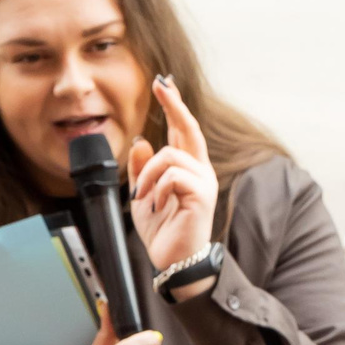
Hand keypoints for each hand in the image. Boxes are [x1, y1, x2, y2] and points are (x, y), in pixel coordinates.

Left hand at [127, 74, 218, 277]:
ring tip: (142, 197)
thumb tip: (141, 141)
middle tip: (161, 85)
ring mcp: (203, 182)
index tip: (162, 83)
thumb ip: (141, 169)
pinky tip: (156, 204)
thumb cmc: (163, 231)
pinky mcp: (202, 195)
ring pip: (170, 156)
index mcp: (187, 169)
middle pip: (189, 128)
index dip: (173, 106)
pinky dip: (157, 189)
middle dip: (174, 104)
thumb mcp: (143, 195)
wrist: (174, 261)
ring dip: (148, 175)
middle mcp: (200, 171)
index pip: (182, 130)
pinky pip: (173, 176)